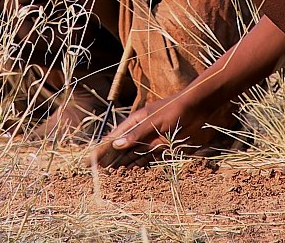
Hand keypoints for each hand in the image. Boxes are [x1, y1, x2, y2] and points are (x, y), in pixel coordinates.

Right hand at [92, 89, 224, 167]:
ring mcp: (150, 140)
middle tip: (95, 173)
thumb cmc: (173, 109)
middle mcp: (140, 132)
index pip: (113, 138)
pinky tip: (130, 173)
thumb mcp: (153, 120)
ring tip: (109, 177)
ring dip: (121, 165)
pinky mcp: (162, 147)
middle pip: (120, 149)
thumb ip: (136, 134)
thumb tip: (116, 145)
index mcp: (134, 122)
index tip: (88, 160)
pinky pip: (146, 159)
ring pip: (132, 155)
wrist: (196, 108)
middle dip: (108, 160)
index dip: (101, 150)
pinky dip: (137, 166)